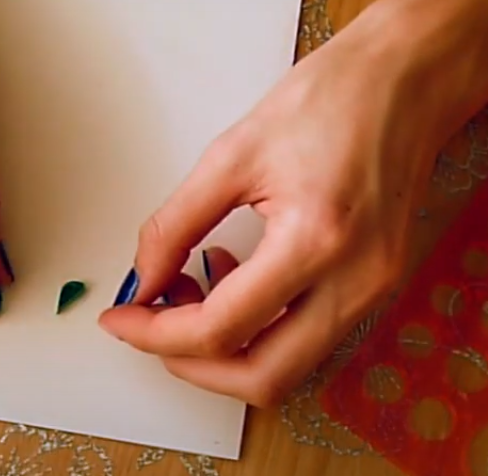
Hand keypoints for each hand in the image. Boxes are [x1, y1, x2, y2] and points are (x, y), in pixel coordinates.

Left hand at [100, 0, 487, 406]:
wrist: (405, 81)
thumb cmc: (328, 99)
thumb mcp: (230, 156)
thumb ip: (174, 226)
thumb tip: (143, 282)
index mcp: (314, 240)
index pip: (221, 328)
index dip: (156, 334)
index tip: (120, 318)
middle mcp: (354, 282)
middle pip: (261, 377)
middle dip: (190, 362)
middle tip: (149, 325)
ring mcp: (372, 292)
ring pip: (285, 369)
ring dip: (224, 348)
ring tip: (189, 291)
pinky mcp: (374, 287)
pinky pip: (305, 339)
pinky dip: (256, 328)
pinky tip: (231, 280)